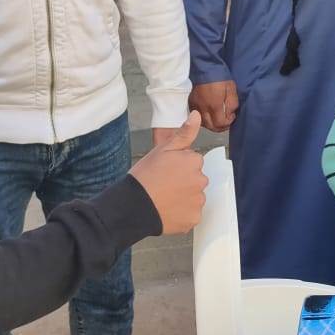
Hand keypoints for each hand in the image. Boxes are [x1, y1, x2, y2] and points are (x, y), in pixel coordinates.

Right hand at [129, 111, 207, 233]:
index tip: (165, 171)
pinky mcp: (194, 219)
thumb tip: (197, 115)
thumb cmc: (145, 176)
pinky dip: (182, 213)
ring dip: (184, 197)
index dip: (178, 166)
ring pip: (194, 197)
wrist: (133, 206)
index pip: (193, 162)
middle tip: (164, 185)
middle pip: (196, 179)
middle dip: (184, 181)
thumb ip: (184, 133)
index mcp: (194, 161)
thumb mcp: (163, 149)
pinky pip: (192, 214)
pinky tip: (168, 210)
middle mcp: (201, 181)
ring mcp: (198, 201)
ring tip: (164, 198)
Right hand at [189, 81, 238, 132]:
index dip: (228, 123)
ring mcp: (195, 106)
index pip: (220, 123)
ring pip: (203, 123)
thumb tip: (230, 114)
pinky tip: (209, 113)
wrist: (206, 68)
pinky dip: (204, 118)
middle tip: (226, 120)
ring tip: (218, 117)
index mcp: (214, 105)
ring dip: (212, 124)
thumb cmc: (220, 78)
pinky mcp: (191, 103)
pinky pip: (197, 116)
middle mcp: (203, 108)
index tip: (232, 116)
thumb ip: (232, 104)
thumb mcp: (231, 90)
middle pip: (211, 126)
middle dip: (221, 126)